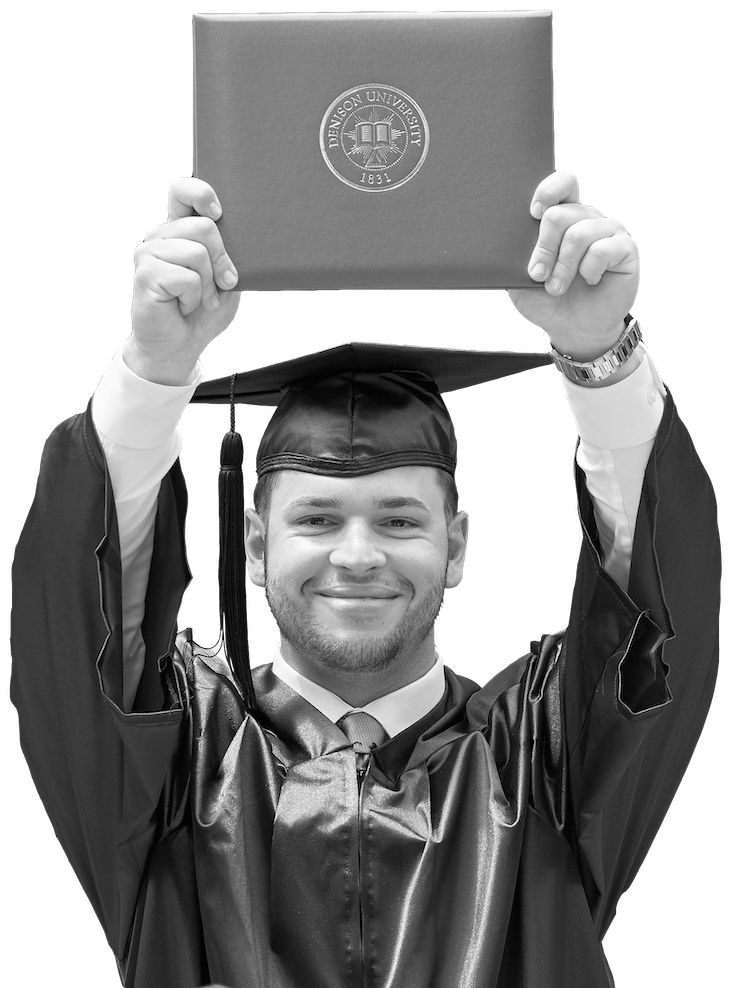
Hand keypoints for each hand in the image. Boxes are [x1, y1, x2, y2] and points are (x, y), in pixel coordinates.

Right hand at [127, 176, 240, 384]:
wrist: (180, 345)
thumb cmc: (200, 312)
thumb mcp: (227, 279)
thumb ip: (231, 256)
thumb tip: (246, 239)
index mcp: (180, 231)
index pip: (183, 191)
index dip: (202, 193)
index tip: (219, 213)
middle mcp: (162, 237)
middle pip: (203, 226)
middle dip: (223, 260)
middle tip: (220, 284)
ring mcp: (151, 254)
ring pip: (197, 253)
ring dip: (208, 285)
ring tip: (199, 298)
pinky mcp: (147, 275)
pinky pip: (187, 277)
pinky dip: (194, 297)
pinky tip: (184, 305)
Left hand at [508, 169, 639, 360]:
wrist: (573, 329)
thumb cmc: (549, 301)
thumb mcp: (521, 280)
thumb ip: (516, 257)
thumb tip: (504, 238)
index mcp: (564, 217)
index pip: (562, 184)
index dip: (548, 191)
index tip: (533, 213)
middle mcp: (587, 220)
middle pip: (561, 213)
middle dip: (544, 247)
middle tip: (538, 274)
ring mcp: (608, 233)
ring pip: (580, 233)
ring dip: (563, 266)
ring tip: (557, 287)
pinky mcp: (625, 250)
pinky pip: (603, 249)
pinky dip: (589, 270)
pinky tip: (589, 280)